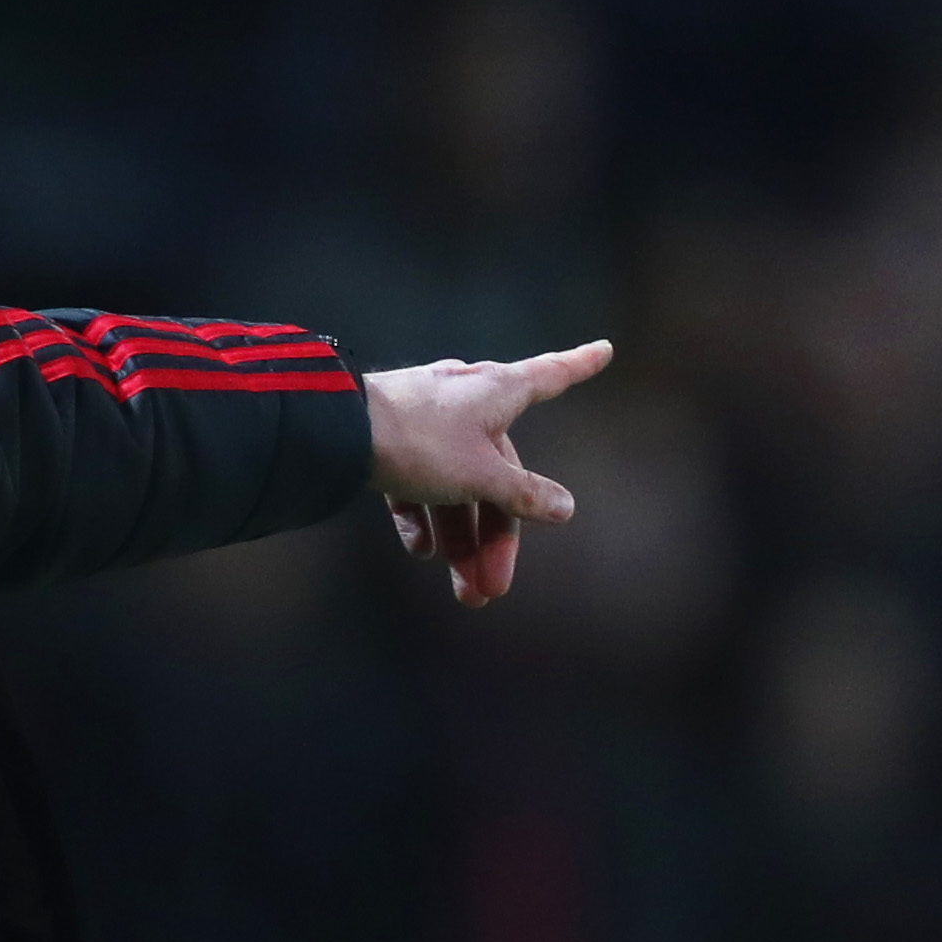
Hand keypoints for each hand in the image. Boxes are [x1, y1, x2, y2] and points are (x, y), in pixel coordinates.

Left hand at [363, 339, 610, 607]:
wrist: (337, 432)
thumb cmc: (420, 441)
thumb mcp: (481, 476)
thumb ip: (524, 495)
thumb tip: (566, 507)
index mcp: (498, 391)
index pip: (552, 375)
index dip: (580, 365)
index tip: (605, 349)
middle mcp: (467, 399)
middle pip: (497, 473)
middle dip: (496, 537)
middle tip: (493, 588)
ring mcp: (427, 417)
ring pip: (457, 487)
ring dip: (462, 541)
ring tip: (463, 592)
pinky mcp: (391, 438)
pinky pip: (419, 484)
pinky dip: (425, 518)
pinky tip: (422, 550)